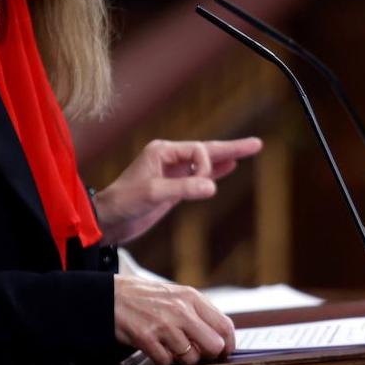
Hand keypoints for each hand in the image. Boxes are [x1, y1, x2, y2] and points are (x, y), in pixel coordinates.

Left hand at [94, 137, 262, 245]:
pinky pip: (198, 176)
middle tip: (256, 144)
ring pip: (204, 163)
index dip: (206, 167)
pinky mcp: (173, 187)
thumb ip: (182, 189)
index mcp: (162, 151)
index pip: (197, 151)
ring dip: (226, 157)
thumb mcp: (152, 194)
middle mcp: (169, 158)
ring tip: (248, 150)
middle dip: (231, 148)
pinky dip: (214, 171)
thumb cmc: (123, 203)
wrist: (108, 221)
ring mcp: (171, 172)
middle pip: (206, 150)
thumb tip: (212, 187)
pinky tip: (229, 167)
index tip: (203, 187)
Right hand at [114, 275, 234, 364]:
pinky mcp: (148, 338)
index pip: (224, 325)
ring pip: (190, 357)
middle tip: (198, 352)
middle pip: (213, 345)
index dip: (228, 344)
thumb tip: (220, 336)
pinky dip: (163, 359)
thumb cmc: (147, 297)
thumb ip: (199, 312)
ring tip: (170, 345)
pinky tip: (157, 347)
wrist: (113, 296)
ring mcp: (164, 325)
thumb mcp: (177, 295)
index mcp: (191, 298)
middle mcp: (181, 310)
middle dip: (207, 354)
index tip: (225, 352)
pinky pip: (167, 361)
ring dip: (182, 357)